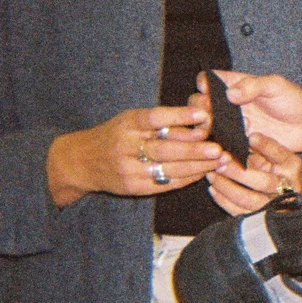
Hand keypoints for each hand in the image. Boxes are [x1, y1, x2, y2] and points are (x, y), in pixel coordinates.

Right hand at [47, 107, 221, 207]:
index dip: (179, 116)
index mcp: (127, 123)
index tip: (202, 115)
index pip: (154, 118)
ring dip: (196, 166)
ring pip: (168, 168)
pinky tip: (202, 173)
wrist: (81, 161)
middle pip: (164, 148)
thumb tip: (199, 120)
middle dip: (195, 149)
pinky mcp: (133, 187)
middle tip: (218, 148)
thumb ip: (160, 121)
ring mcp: (128, 169)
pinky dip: (186, 178)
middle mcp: (126, 146)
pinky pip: (164, 184)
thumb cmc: (115, 135)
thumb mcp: (130, 120)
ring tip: (217, 161)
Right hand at [192, 69, 301, 153]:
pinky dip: (218, 146)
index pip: (208, 80)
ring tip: (217, 131)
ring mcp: (231, 124)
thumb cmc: (292, 100)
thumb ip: (253, 86)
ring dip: (207, 129)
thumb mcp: (275, 86)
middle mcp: (228, 104)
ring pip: (206, 126)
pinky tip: (225, 148)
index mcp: (234, 84)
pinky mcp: (237, 142)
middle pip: (199, 104)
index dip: (203, 84)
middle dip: (199, 109)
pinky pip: (220, 144)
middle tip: (209, 116)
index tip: (208, 92)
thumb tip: (229, 94)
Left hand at [206, 132, 301, 217]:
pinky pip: (240, 212)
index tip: (250, 138)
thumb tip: (249, 136)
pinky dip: (224, 201)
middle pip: (262, 182)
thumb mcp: (278, 157)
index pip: (280, 155)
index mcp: (292, 168)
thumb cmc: (281, 173)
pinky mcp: (261, 218)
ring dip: (226, 187)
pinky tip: (214, 189)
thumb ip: (264, 146)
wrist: (293, 201)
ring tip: (211, 175)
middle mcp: (288, 188)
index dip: (265, 146)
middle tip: (219, 162)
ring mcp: (275, 206)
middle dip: (238, 172)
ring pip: (248, 199)